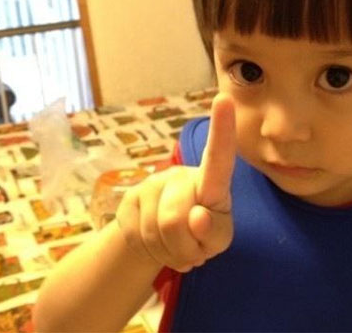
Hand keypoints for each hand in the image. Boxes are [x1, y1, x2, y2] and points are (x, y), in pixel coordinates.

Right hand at [116, 93, 235, 271]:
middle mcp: (180, 175)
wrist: (161, 241)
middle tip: (191, 249)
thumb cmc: (202, 232)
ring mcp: (151, 185)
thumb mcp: (217, 239)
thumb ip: (214, 231)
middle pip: (176, 217)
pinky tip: (158, 244)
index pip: (218, 156)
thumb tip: (197, 216)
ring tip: (176, 246)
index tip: (224, 97)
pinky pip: (136, 237)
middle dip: (184, 245)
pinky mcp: (128, 201)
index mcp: (210, 181)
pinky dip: (151, 253)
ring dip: (169, 252)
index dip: (222, 128)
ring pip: (156, 231)